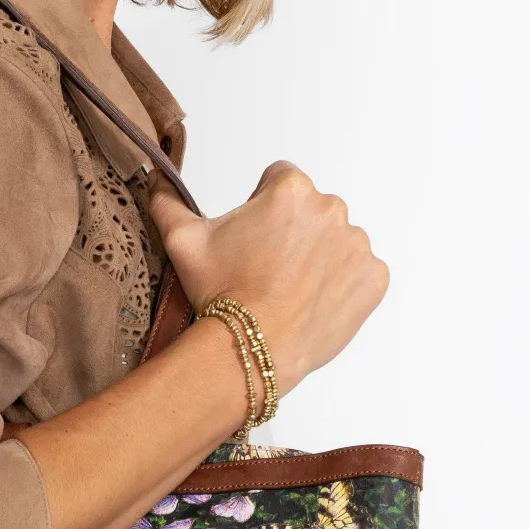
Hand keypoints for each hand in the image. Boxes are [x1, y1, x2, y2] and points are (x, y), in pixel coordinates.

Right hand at [146, 160, 388, 394]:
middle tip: (268, 269)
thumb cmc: (221, 293)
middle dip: (293, 232)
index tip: (252, 239)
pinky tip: (312, 303)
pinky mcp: (374, 278)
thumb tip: (155, 180)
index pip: (279, 180)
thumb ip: (168, 202)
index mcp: (291, 189)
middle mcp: (332, 208)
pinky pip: (360, 273)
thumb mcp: (183, 241)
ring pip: (336, 242)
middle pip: (311, 211)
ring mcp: (357, 245)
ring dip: (318, 258)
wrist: (253, 348)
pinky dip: (342, 285)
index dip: (262, 207)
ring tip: (290, 290)